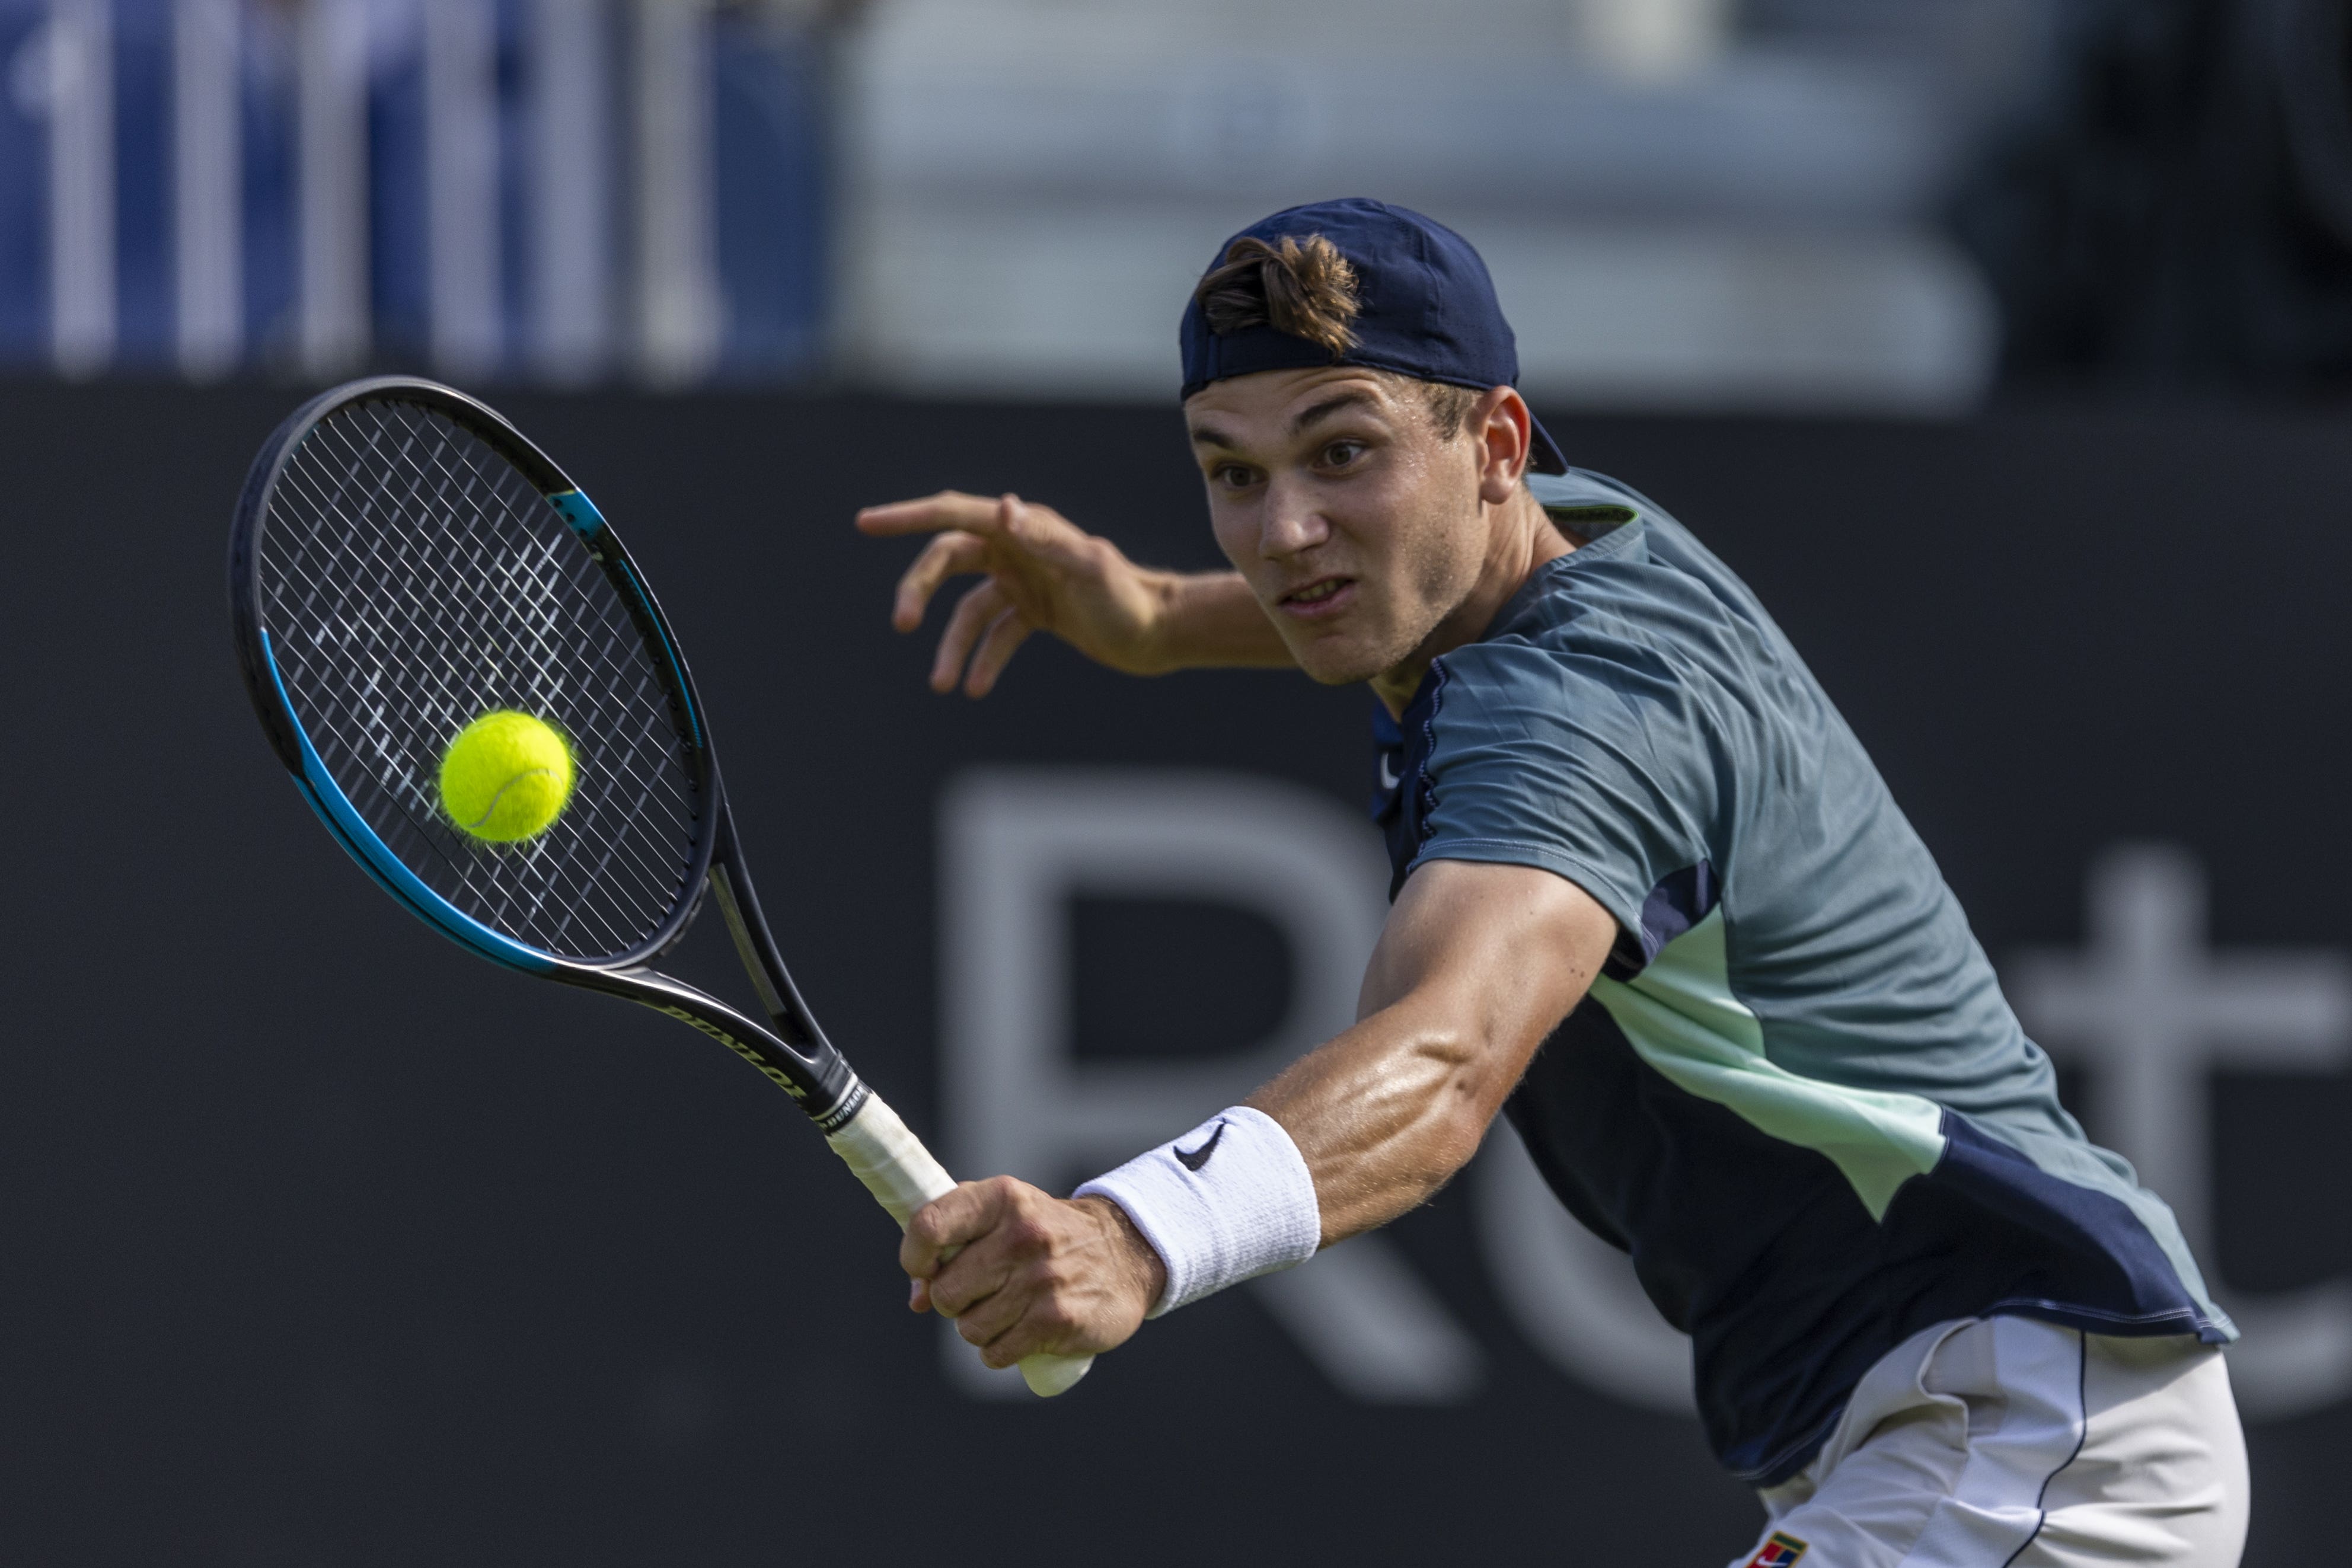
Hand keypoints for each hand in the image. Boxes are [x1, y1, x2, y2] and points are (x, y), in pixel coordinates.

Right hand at [857, 491, 1170, 695]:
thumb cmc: (1127, 597)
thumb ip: (1044, 539)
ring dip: (951, 645)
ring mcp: (1024, 581)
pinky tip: (975, 687)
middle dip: (920, 590)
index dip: (908, 517)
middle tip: (901, 623)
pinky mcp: (1034, 613)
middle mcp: (1018, 549)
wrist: (1160, 632)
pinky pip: (995, 635)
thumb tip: (1002, 508)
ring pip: (967, 609)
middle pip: (949, 560)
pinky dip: (983, 660)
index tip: (866, 523)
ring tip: (943, 685)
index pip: (955, 515)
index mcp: (1024, 528)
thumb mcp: (1087, 568)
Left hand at [902, 1177, 1166, 1366]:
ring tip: (1009, 1308)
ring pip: (969, 1328)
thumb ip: (955, 1241)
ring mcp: (1041, 1279)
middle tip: (983, 1291)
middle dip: (955, 1300)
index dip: (914, 1257)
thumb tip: (917, 1297)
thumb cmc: (1048, 1235)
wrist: (1126, 1254)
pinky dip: (1001, 1350)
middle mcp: (1023, 1235)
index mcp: (1003, 1199)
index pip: (929, 1226)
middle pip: (945, 1291)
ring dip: (981, 1328)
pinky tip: (1023, 1330)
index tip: (924, 1269)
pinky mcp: (1057, 1320)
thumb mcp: (1006, 1215)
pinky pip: (996, 1353)